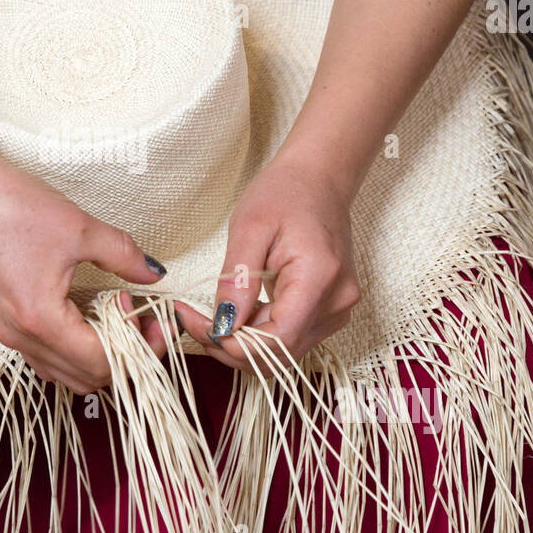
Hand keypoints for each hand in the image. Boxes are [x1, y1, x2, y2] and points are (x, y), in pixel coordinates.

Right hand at [0, 156, 167, 393]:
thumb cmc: (13, 206)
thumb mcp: (80, 228)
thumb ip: (123, 256)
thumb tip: (153, 274)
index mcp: (40, 320)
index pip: (101, 362)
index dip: (138, 346)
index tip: (157, 320)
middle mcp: (20, 336)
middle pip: (84, 377)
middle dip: (125, 356)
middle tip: (147, 321)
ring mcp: (7, 331)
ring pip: (63, 372)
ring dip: (98, 356)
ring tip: (121, 320)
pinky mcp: (2, 320)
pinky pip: (44, 355)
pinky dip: (73, 349)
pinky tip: (89, 316)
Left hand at [176, 153, 360, 372]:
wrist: (319, 179)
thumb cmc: (286, 193)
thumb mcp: (249, 227)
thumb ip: (236, 280)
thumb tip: (223, 324)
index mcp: (320, 279)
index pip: (277, 340)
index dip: (232, 343)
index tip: (196, 324)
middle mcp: (337, 303)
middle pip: (280, 353)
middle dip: (232, 346)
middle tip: (195, 322)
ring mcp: (338, 311)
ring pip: (284, 352)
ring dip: (244, 343)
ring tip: (213, 316)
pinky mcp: (330, 311)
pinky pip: (291, 338)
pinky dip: (260, 334)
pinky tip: (240, 312)